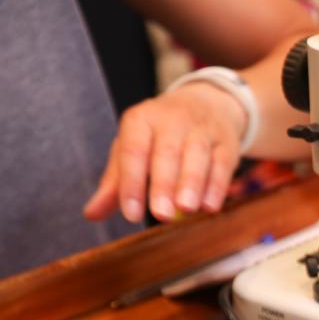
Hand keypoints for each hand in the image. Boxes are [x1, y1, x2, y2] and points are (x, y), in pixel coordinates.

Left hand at [83, 83, 246, 223]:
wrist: (206, 105)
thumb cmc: (160, 135)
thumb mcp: (133, 148)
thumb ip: (115, 183)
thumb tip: (91, 214)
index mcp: (141, 119)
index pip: (133, 151)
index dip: (131, 183)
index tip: (131, 214)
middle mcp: (171, 119)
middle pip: (166, 153)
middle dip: (164, 185)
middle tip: (160, 215)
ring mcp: (201, 128)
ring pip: (197, 155)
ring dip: (192, 184)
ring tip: (186, 210)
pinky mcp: (227, 141)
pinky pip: (222, 163)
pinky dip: (217, 186)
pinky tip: (209, 207)